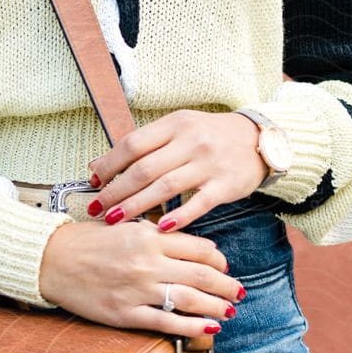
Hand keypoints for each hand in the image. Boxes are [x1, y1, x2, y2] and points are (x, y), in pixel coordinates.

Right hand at [37, 215, 244, 337]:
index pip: (199, 247)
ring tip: (229, 311)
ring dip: (216, 306)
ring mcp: (137, 289)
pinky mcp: (125, 312)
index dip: (218, 259)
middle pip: (202, 274)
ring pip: (189, 298)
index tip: (224, 266)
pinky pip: (166, 322)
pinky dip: (192, 327)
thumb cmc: (87, 241)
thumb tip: (188, 244)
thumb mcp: (124, 225)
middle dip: (226, 284)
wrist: (50, 259)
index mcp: (148, 236)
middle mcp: (147, 261)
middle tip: (239, 291)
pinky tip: (208, 329)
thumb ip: (155, 234)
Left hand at [85, 108, 268, 233]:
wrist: (258, 138)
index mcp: (175, 124)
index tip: (93, 183)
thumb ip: (142, 145)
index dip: (109, 165)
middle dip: (116, 191)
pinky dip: (178, 215)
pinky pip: (198, 203)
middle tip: (96, 208)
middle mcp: (191, 141)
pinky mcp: (225, 184)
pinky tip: (160, 227)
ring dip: (137, 205)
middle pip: (144, 168)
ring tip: (115, 220)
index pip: (133, 144)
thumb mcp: (177, 129)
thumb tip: (97, 164)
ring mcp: (209, 163)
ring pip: (166, 186)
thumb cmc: (209, 136)